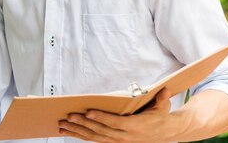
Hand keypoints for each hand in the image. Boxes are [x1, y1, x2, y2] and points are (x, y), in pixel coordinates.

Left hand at [58, 88, 177, 142]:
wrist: (164, 134)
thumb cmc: (160, 117)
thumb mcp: (163, 107)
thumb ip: (162, 99)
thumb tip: (165, 90)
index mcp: (135, 127)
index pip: (115, 123)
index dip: (101, 118)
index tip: (88, 111)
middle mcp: (125, 137)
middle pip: (100, 131)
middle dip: (83, 124)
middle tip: (68, 117)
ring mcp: (118, 142)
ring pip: (95, 138)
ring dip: (77, 132)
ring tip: (63, 126)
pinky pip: (96, 140)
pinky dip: (82, 136)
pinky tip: (71, 132)